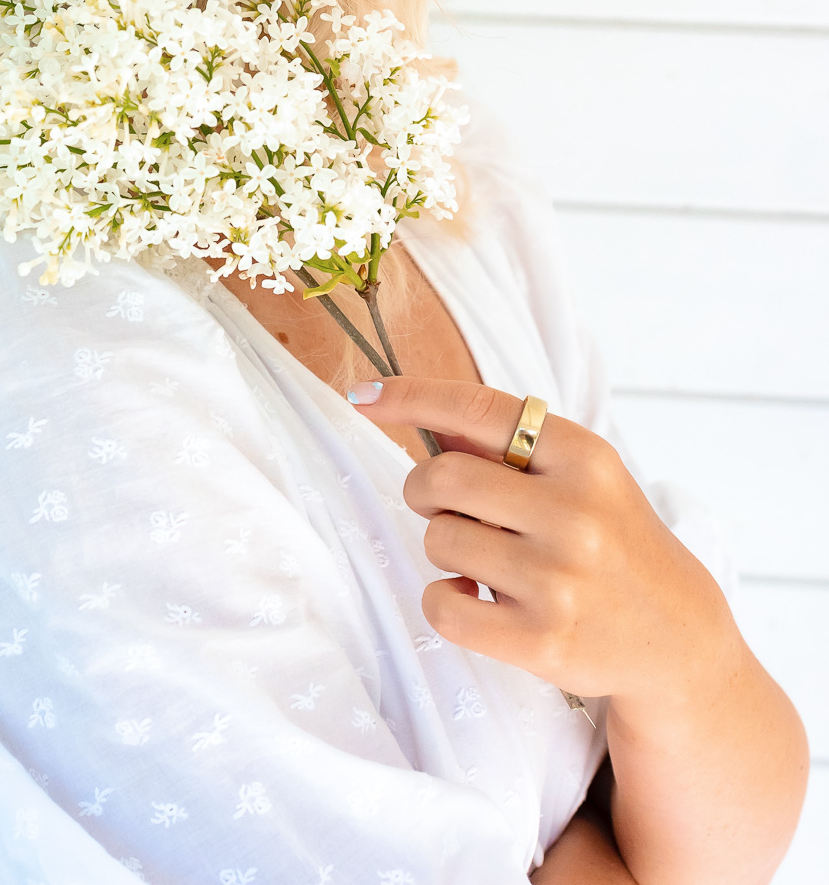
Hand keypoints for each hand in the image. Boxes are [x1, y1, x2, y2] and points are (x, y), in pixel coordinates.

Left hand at [347, 375, 733, 703]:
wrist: (674, 637)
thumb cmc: (610, 539)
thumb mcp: (579, 476)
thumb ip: (507, 446)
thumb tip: (418, 409)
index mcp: (583, 456)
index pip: (477, 408)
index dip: (410, 397)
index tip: (362, 394)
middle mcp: (575, 512)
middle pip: (440, 476)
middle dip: (426, 490)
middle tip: (451, 508)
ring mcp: (558, 580)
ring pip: (437, 539)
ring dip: (444, 547)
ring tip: (486, 559)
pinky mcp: (541, 641)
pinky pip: (441, 605)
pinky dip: (444, 599)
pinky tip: (478, 598)